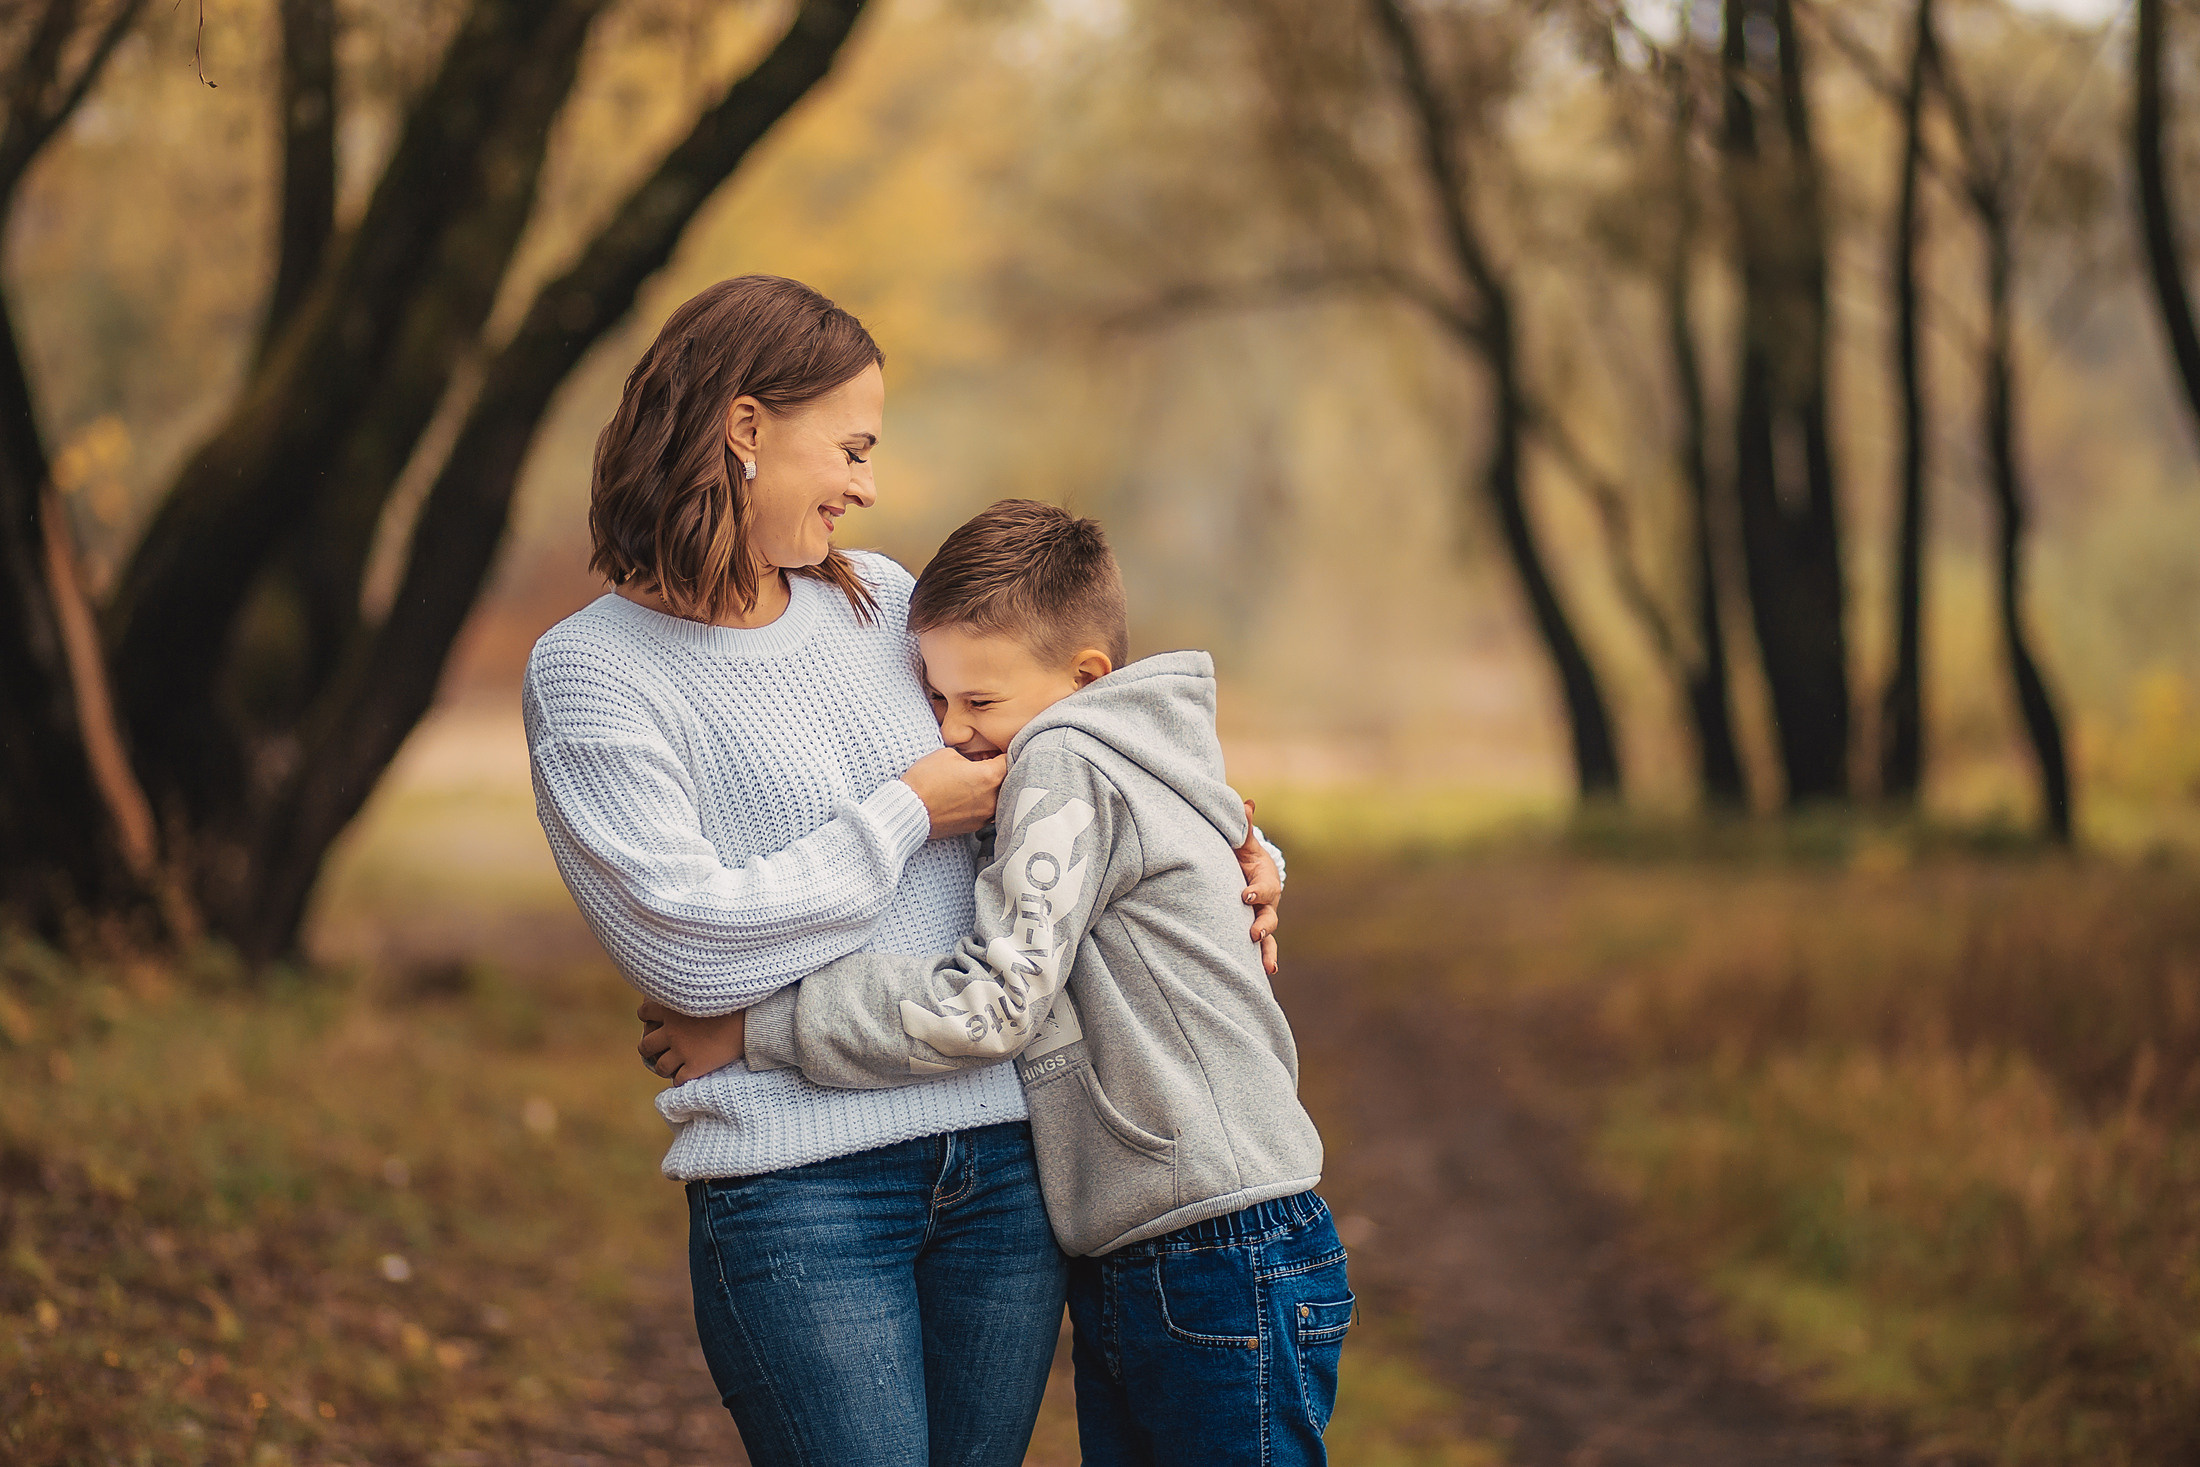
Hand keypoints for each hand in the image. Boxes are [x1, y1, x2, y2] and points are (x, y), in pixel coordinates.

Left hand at [636, 997, 747, 1082]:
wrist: (752, 1020)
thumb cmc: (732, 1000)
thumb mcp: (703, 989)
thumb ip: (687, 990)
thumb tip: (680, 983)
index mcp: (670, 1009)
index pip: (644, 1013)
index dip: (646, 1017)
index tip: (653, 1021)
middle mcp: (672, 1031)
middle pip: (646, 1045)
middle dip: (648, 1048)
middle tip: (655, 1049)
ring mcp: (683, 1051)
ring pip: (660, 1066)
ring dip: (663, 1066)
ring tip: (670, 1066)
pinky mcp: (696, 1066)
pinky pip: (679, 1080)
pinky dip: (680, 1079)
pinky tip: (686, 1076)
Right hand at [902, 746, 1004, 837]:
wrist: (909, 809)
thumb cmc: (926, 780)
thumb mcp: (948, 754)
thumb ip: (970, 756)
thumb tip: (976, 761)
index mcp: (989, 776)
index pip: (1010, 759)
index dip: (1003, 751)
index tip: (996, 750)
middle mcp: (992, 798)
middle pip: (1009, 780)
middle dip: (1001, 771)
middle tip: (989, 763)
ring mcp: (985, 815)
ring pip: (1001, 798)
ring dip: (995, 789)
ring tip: (979, 782)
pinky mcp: (976, 826)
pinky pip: (989, 811)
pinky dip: (985, 803)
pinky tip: (971, 797)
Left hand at [1234, 800, 1281, 975]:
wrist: (1248, 871)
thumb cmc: (1241, 855)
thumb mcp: (1242, 842)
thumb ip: (1243, 827)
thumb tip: (1247, 803)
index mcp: (1264, 878)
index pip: (1264, 885)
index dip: (1257, 890)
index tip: (1245, 895)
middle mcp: (1267, 901)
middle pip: (1269, 914)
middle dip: (1262, 923)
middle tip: (1252, 931)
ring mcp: (1263, 917)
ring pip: (1269, 936)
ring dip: (1268, 950)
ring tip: (1268, 966)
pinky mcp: (1256, 929)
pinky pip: (1262, 947)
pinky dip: (1264, 959)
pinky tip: (1266, 974)